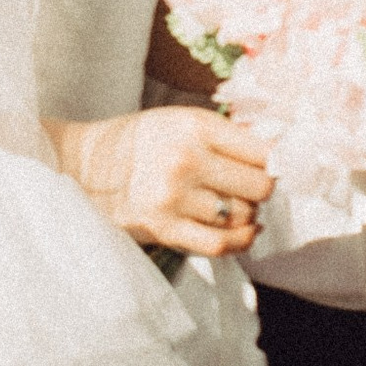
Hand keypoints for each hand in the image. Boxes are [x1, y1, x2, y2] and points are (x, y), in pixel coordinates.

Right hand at [49, 107, 274, 257]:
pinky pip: (221, 244)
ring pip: (242, 216)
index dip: (277, 163)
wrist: (85, 167)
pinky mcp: (165, 228)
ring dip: (244, 214)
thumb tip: (280, 156)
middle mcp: (186, 159)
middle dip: (260, 190)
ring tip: (231, 204)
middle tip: (247, 187)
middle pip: (260, 186)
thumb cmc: (140, 143)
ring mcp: (174, 197)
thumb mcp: (181, 121)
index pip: (264, 151)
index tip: (273, 167)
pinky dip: (240, 241)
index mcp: (195, 126)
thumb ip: (227, 136)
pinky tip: (243, 232)